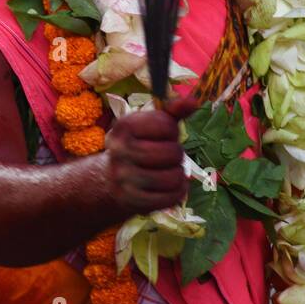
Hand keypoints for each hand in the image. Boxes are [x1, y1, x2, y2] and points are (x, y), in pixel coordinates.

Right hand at [104, 98, 191, 214]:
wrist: (110, 181)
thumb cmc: (139, 145)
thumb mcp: (151, 124)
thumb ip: (173, 111)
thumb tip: (193, 101)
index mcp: (123, 127)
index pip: (166, 125)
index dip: (171, 131)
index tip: (161, 136)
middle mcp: (120, 152)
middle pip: (173, 153)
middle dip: (176, 154)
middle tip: (165, 156)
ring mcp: (125, 179)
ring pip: (175, 177)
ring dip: (177, 174)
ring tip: (166, 171)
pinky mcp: (134, 202)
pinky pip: (172, 197)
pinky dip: (177, 192)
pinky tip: (168, 187)